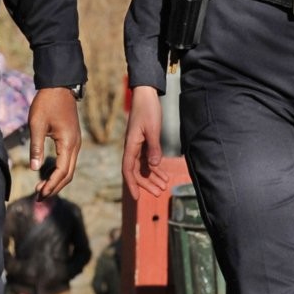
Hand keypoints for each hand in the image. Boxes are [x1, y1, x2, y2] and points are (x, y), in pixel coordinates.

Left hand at [29, 88, 80, 195]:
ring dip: (57, 181)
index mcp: (68, 143)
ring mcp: (75, 142)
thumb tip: (34, 169)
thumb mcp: (37, 125)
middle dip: (54, 187)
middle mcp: (75, 145)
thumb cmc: (46, 103)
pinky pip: (68, 161)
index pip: (62, 171)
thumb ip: (36, 147)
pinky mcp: (72, 139)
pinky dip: (59, 171)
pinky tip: (48, 174)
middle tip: (39, 197)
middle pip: (68, 174)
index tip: (39, 194)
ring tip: (41, 189)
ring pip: (69, 168)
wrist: (59, 86)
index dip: (51, 185)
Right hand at [122, 84, 169, 199]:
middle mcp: (132, 147)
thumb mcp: (152, 129)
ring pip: (143, 167)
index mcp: (130, 145)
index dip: (132, 184)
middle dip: (147, 184)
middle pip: (136, 171)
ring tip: (165, 186)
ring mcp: (138, 145)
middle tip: (159, 193)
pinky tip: (164, 174)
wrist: (146, 95)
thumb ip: (153, 147)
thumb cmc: (148, 109)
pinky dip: (156, 167)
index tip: (137, 198)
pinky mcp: (144, 142)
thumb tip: (154, 165)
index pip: (128, 170)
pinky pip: (148, 159)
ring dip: (153, 177)